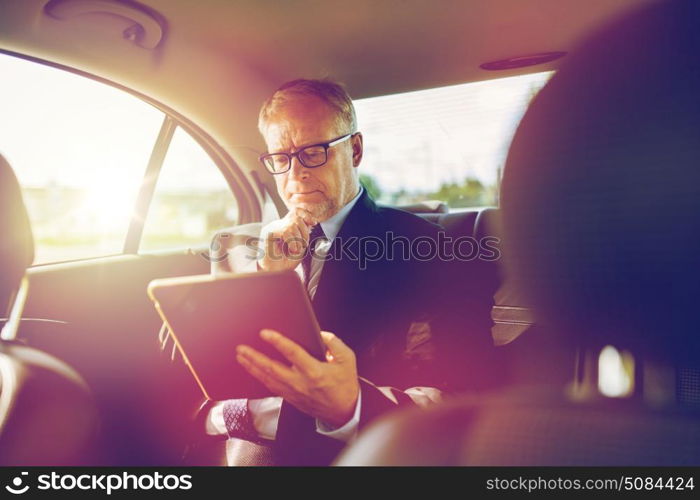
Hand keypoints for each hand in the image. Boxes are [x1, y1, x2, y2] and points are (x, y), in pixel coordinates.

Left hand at [236, 329, 359, 426]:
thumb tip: (320, 334)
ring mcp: (294, 392)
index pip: (292, 353)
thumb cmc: (345, 384)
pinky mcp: (291, 398)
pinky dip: (260, 378)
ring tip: (241, 357)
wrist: (344, 411)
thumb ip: (334, 343)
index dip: (277, 342)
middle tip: (242, 348)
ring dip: (252, 367)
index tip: (265, 333)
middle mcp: (301, 382)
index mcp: (315, 371)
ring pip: (268, 379)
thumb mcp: (347, 359)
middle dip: (254, 357)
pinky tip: (253, 371)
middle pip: (272, 368)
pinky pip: (271, 387)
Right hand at [257, 208, 317, 271]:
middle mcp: (278, 224)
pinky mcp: (268, 233)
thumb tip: (310, 223)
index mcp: (285, 226)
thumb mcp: (300, 247)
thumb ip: (304, 234)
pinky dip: (292, 241)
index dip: (306, 215)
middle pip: (296, 217)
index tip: (314, 223)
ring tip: (296, 250)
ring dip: (298, 239)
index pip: (296, 211)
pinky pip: (285, 231)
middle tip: (303, 245)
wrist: (275, 273)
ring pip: (292, 225)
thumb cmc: (286, 262)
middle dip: (304, 232)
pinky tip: (292, 249)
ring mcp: (272, 228)